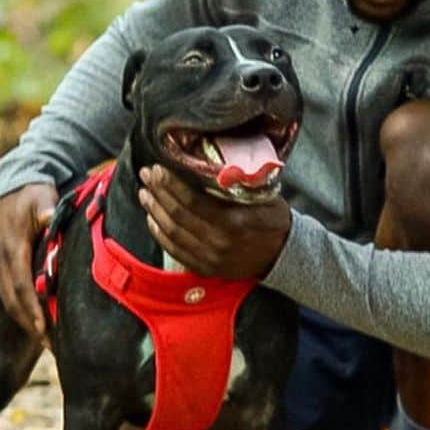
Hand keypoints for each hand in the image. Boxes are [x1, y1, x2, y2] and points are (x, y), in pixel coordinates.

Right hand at [0, 183, 57, 339]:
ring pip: (9, 301)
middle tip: (52, 346)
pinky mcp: (0, 267)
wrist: (11, 185)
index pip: (21, 284)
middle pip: (13, 301)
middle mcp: (1, 260)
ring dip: (27, 322)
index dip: (32, 308)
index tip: (44, 327)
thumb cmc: (32, 193)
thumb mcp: (40, 196)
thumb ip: (46, 209)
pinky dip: (23, 311)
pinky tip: (39, 324)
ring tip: (48, 342)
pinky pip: (9, 295)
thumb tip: (49, 216)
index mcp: (12, 246)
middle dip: (31, 325)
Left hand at [137, 165, 290, 278]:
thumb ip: (237, 183)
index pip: (192, 201)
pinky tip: (152, 219)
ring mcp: (210, 259)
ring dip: (154, 211)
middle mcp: (218, 243)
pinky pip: (175, 251)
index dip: (171, 184)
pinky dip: (160, 234)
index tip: (158, 169)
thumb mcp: (263, 195)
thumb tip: (207, 162)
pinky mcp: (205, 268)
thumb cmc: (273, 219)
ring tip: (145, 193)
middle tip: (147, 175)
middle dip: (158, 193)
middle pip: (178, 216)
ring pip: (172, 233)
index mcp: (233, 222)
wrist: (284, 254)